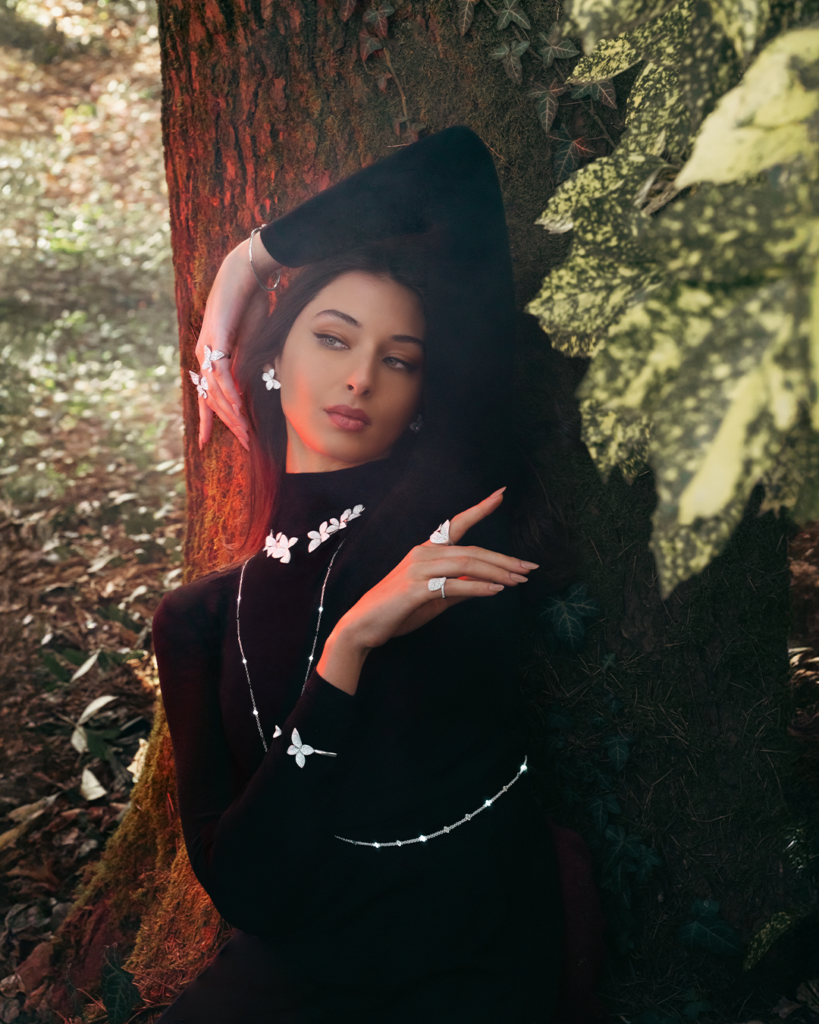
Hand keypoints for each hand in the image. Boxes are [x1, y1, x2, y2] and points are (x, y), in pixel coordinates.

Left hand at [194, 236, 283, 451]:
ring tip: (245, 432)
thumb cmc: (250, 305)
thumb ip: (245, 366)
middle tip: (243, 443)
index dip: (206, 421)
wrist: (246, 274)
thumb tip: (246, 388)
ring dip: (232, 414)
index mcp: (209, 358)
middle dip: (227, 424)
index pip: (207, 396)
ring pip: (217, 391)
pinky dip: (230, 392)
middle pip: (212, 399)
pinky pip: (222, 374)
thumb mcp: (249, 344)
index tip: (203, 443)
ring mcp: (206, 348)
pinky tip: (239, 408)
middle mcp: (202, 356)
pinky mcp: (215, 340)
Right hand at [317, 487, 537, 692]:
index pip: (456, 524)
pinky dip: (478, 588)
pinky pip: (454, 585)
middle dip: (504, 559)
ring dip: (498, 573)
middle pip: (472, 550)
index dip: (480, 509)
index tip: (501, 494)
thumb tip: (488, 585)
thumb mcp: (434, 598)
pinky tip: (496, 591)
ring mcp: (418, 569)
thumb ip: (458, 588)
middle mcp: (423, 553)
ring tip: (520, 581)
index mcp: (426, 551)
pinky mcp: (415, 589)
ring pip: (466, 564)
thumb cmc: (398, 611)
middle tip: (530, 567)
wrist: (363, 626)